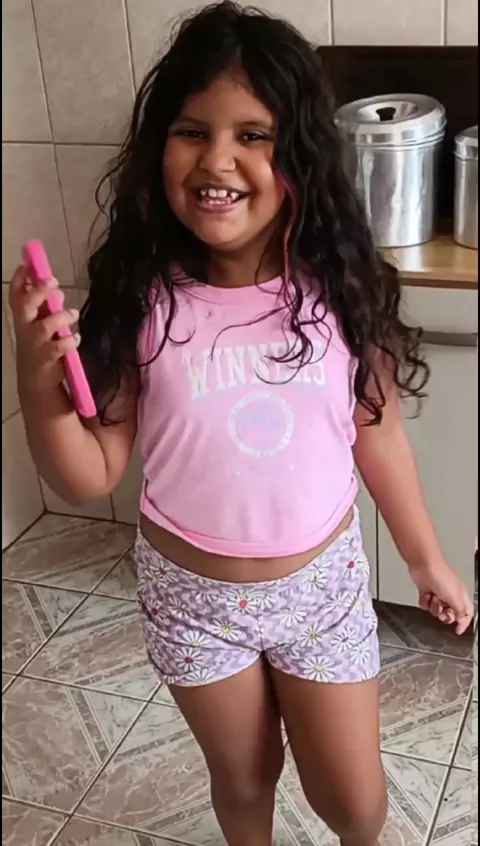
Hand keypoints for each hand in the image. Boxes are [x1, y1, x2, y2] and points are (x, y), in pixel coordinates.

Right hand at [9, 265, 79, 393]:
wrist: (36, 380)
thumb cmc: (39, 346)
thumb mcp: (40, 324)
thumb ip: (46, 308)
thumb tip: (56, 290)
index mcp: (23, 318)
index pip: (16, 295)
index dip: (20, 279)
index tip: (27, 265)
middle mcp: (25, 329)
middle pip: (26, 306)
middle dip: (38, 291)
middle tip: (54, 281)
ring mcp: (34, 344)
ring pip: (43, 327)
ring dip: (60, 318)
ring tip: (73, 314)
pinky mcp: (46, 359)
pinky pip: (57, 348)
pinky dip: (69, 342)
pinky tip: (75, 338)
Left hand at [409, 559, 473, 634]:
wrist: (424, 565)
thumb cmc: (440, 576)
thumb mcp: (455, 597)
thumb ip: (459, 611)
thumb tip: (461, 620)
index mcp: (460, 595)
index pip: (466, 613)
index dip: (463, 622)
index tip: (457, 631)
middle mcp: (449, 594)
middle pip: (450, 613)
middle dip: (445, 616)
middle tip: (441, 612)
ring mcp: (437, 592)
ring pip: (436, 610)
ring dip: (433, 608)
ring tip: (433, 598)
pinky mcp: (426, 590)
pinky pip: (425, 604)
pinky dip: (424, 601)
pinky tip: (425, 595)